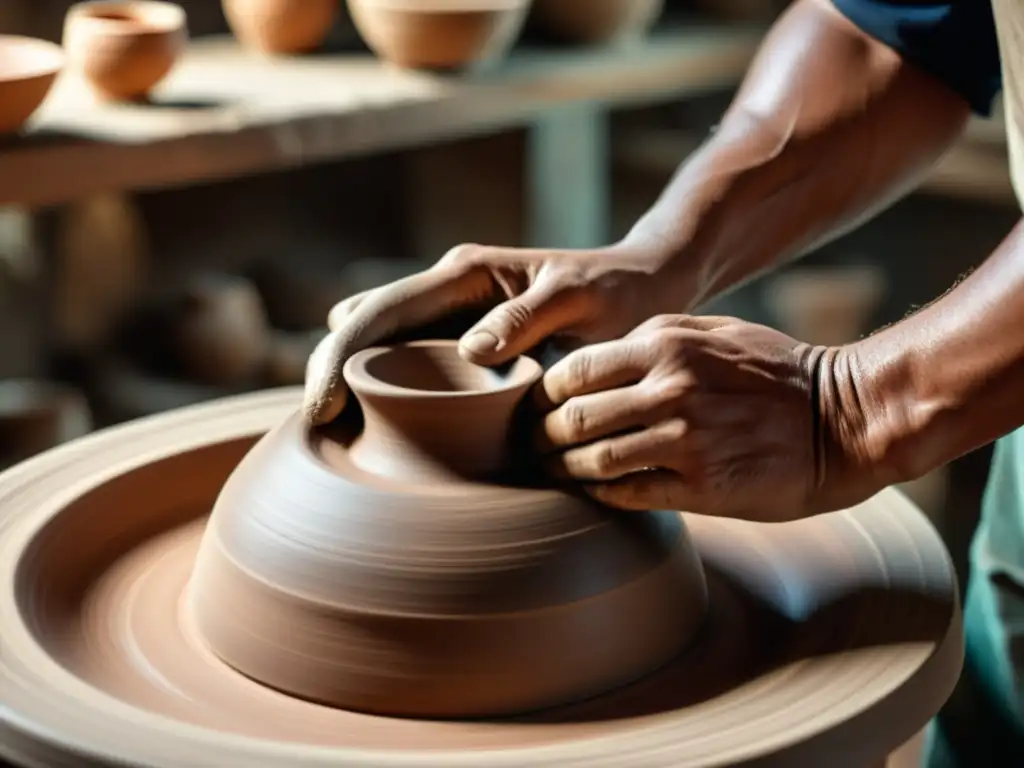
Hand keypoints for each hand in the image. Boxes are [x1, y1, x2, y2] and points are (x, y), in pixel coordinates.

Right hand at [304, 242, 680, 424]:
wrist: (642, 285)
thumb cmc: (617, 292)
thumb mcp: (579, 299)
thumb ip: (527, 318)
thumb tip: (470, 350)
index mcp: (463, 273)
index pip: (380, 311)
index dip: (341, 355)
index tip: (322, 406)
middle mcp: (446, 290)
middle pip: (362, 325)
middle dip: (330, 368)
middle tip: (318, 426)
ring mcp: (451, 317)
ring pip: (379, 344)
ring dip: (351, 379)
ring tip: (333, 430)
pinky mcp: (464, 343)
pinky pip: (410, 362)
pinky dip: (385, 388)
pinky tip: (375, 423)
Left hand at [536, 314, 884, 521]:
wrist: (843, 420)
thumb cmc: (777, 373)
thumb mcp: (716, 331)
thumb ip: (656, 336)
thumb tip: (600, 357)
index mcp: (665, 345)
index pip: (573, 372)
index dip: (543, 396)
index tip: (536, 410)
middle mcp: (669, 389)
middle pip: (572, 419)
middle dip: (542, 437)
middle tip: (531, 449)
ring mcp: (685, 439)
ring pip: (594, 460)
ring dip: (565, 471)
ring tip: (554, 474)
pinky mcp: (702, 485)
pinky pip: (629, 493)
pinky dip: (601, 494)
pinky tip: (594, 492)